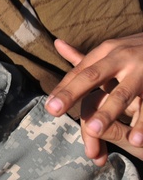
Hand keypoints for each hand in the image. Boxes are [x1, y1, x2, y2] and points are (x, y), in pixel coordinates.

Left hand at [47, 35, 142, 164]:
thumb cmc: (135, 52)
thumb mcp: (111, 51)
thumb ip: (86, 56)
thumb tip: (57, 43)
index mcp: (107, 51)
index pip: (79, 71)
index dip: (63, 88)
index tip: (49, 106)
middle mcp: (121, 57)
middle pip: (91, 76)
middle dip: (72, 93)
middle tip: (54, 110)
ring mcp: (140, 70)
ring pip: (121, 93)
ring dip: (107, 112)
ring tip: (93, 130)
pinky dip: (142, 123)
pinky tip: (136, 139)